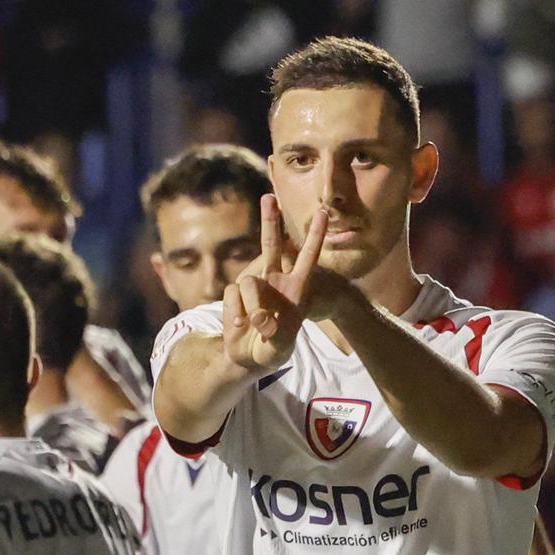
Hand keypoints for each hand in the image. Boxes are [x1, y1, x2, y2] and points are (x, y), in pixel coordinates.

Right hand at [220, 196, 327, 373]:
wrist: (250, 358)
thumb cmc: (274, 350)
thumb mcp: (281, 346)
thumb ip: (273, 331)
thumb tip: (258, 317)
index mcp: (296, 288)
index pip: (308, 257)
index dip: (314, 236)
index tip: (323, 213)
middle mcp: (275, 280)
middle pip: (271, 244)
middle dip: (270, 220)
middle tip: (269, 197)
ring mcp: (254, 287)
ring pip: (248, 282)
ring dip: (251, 305)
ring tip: (255, 325)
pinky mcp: (235, 295)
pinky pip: (232, 296)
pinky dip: (235, 313)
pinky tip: (240, 326)